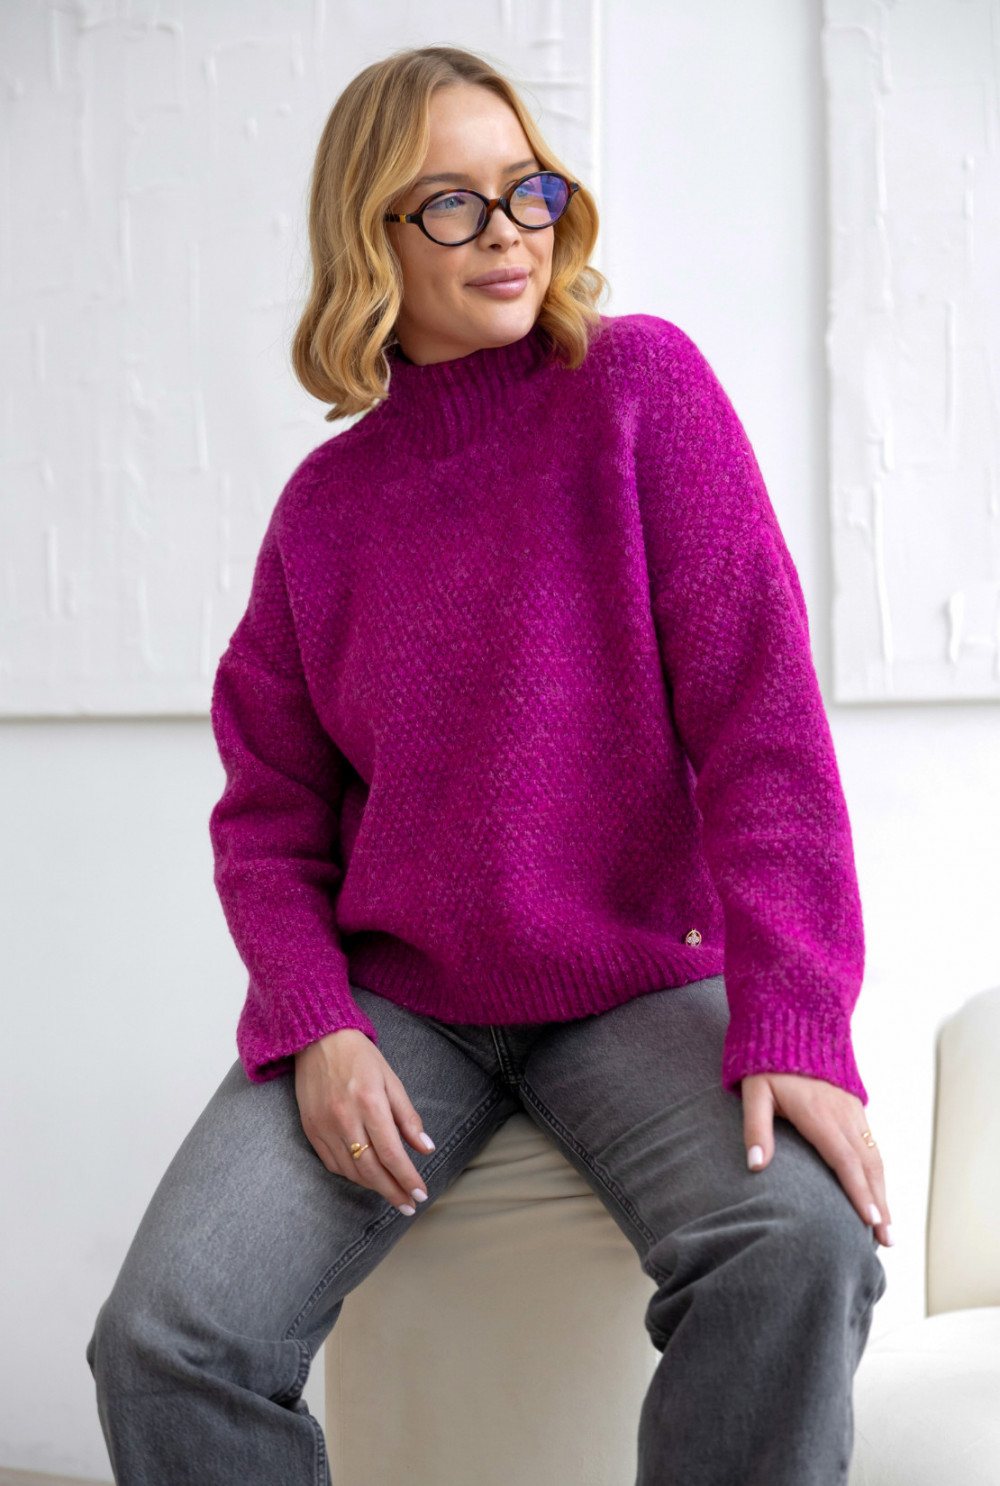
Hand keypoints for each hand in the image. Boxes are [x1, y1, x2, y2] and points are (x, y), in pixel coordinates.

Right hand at [294, 1028, 435, 1216]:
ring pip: (351, 1171)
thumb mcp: (391, 1080)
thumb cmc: (360, 1057)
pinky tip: (366, 1177)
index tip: (420, 1193)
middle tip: (408, 1204)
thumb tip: (426, 1148)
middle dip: (392, 1191)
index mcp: (369, 1102)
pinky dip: (351, 1175)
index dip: (407, 1177)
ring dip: (373, 1186)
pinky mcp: (310, 1129)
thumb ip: (408, 1116)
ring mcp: (324, 1126)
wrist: (317, 1039)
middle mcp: (344, 1118)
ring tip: (392, 1192)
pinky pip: (332, 1163)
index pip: (391, 1153)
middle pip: (371, 1169)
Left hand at [741, 1071, 893, 1247]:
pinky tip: (879, 1192)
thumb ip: (755, 1127)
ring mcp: (853, 1111)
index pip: (844, 1160)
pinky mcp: (855, 1108)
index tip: (870, 1222)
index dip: (858, 1192)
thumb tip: (756, 1165)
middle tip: (886, 1241)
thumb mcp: (755, 1091)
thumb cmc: (768, 1063)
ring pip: (875, 1157)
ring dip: (883, 1192)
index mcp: (819, 1115)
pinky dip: (879, 1172)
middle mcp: (843, 1115)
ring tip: (887, 1227)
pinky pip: (872, 1145)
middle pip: (867, 1166)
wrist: (795, 1025)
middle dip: (879, 1204)